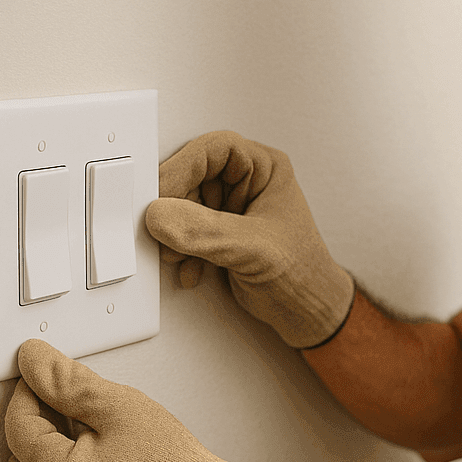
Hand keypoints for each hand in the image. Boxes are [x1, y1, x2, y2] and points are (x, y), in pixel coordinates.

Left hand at [4, 338, 268, 461]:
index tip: (38, 378)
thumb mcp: (120, 408)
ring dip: (47, 461)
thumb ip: (68, 383)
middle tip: (63, 403)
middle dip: (36, 427)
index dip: (26, 396)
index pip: (19, 429)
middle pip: (22, 461)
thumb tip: (34, 362)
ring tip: (83, 436)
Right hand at [144, 131, 354, 348]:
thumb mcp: (253, 248)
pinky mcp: (218, 233)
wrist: (305, 310)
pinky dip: (180, 250)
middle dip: (173, 209)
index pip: (213, 151)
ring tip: (179, 256)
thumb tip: (161, 216)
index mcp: (264, 168)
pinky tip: (191, 268)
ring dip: (174, 233)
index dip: (180, 169)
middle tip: (162, 231)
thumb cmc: (303, 273)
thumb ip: (206, 232)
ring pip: (183, 205)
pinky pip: (184, 230)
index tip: (156, 196)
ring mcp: (231, 208)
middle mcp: (246, 182)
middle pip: (191, 177)